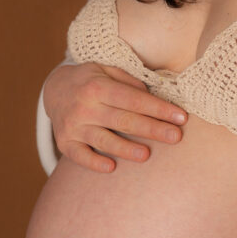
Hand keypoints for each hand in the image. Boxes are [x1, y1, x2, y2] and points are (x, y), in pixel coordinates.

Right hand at [43, 61, 186, 171]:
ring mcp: (73, 126)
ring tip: (146, 155)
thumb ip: (129, 81)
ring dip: (126, 149)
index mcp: (98, 87)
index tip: (181, 117)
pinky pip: (79, 156)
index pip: (134, 100)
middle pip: (124, 121)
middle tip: (176, 137)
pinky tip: (111, 167)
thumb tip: (151, 96)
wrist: (55, 90)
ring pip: (104, 141)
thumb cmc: (91, 81)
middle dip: (152, 129)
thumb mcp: (107, 70)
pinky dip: (94, 163)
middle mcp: (84, 107)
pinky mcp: (65, 143)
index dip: (158, 109)